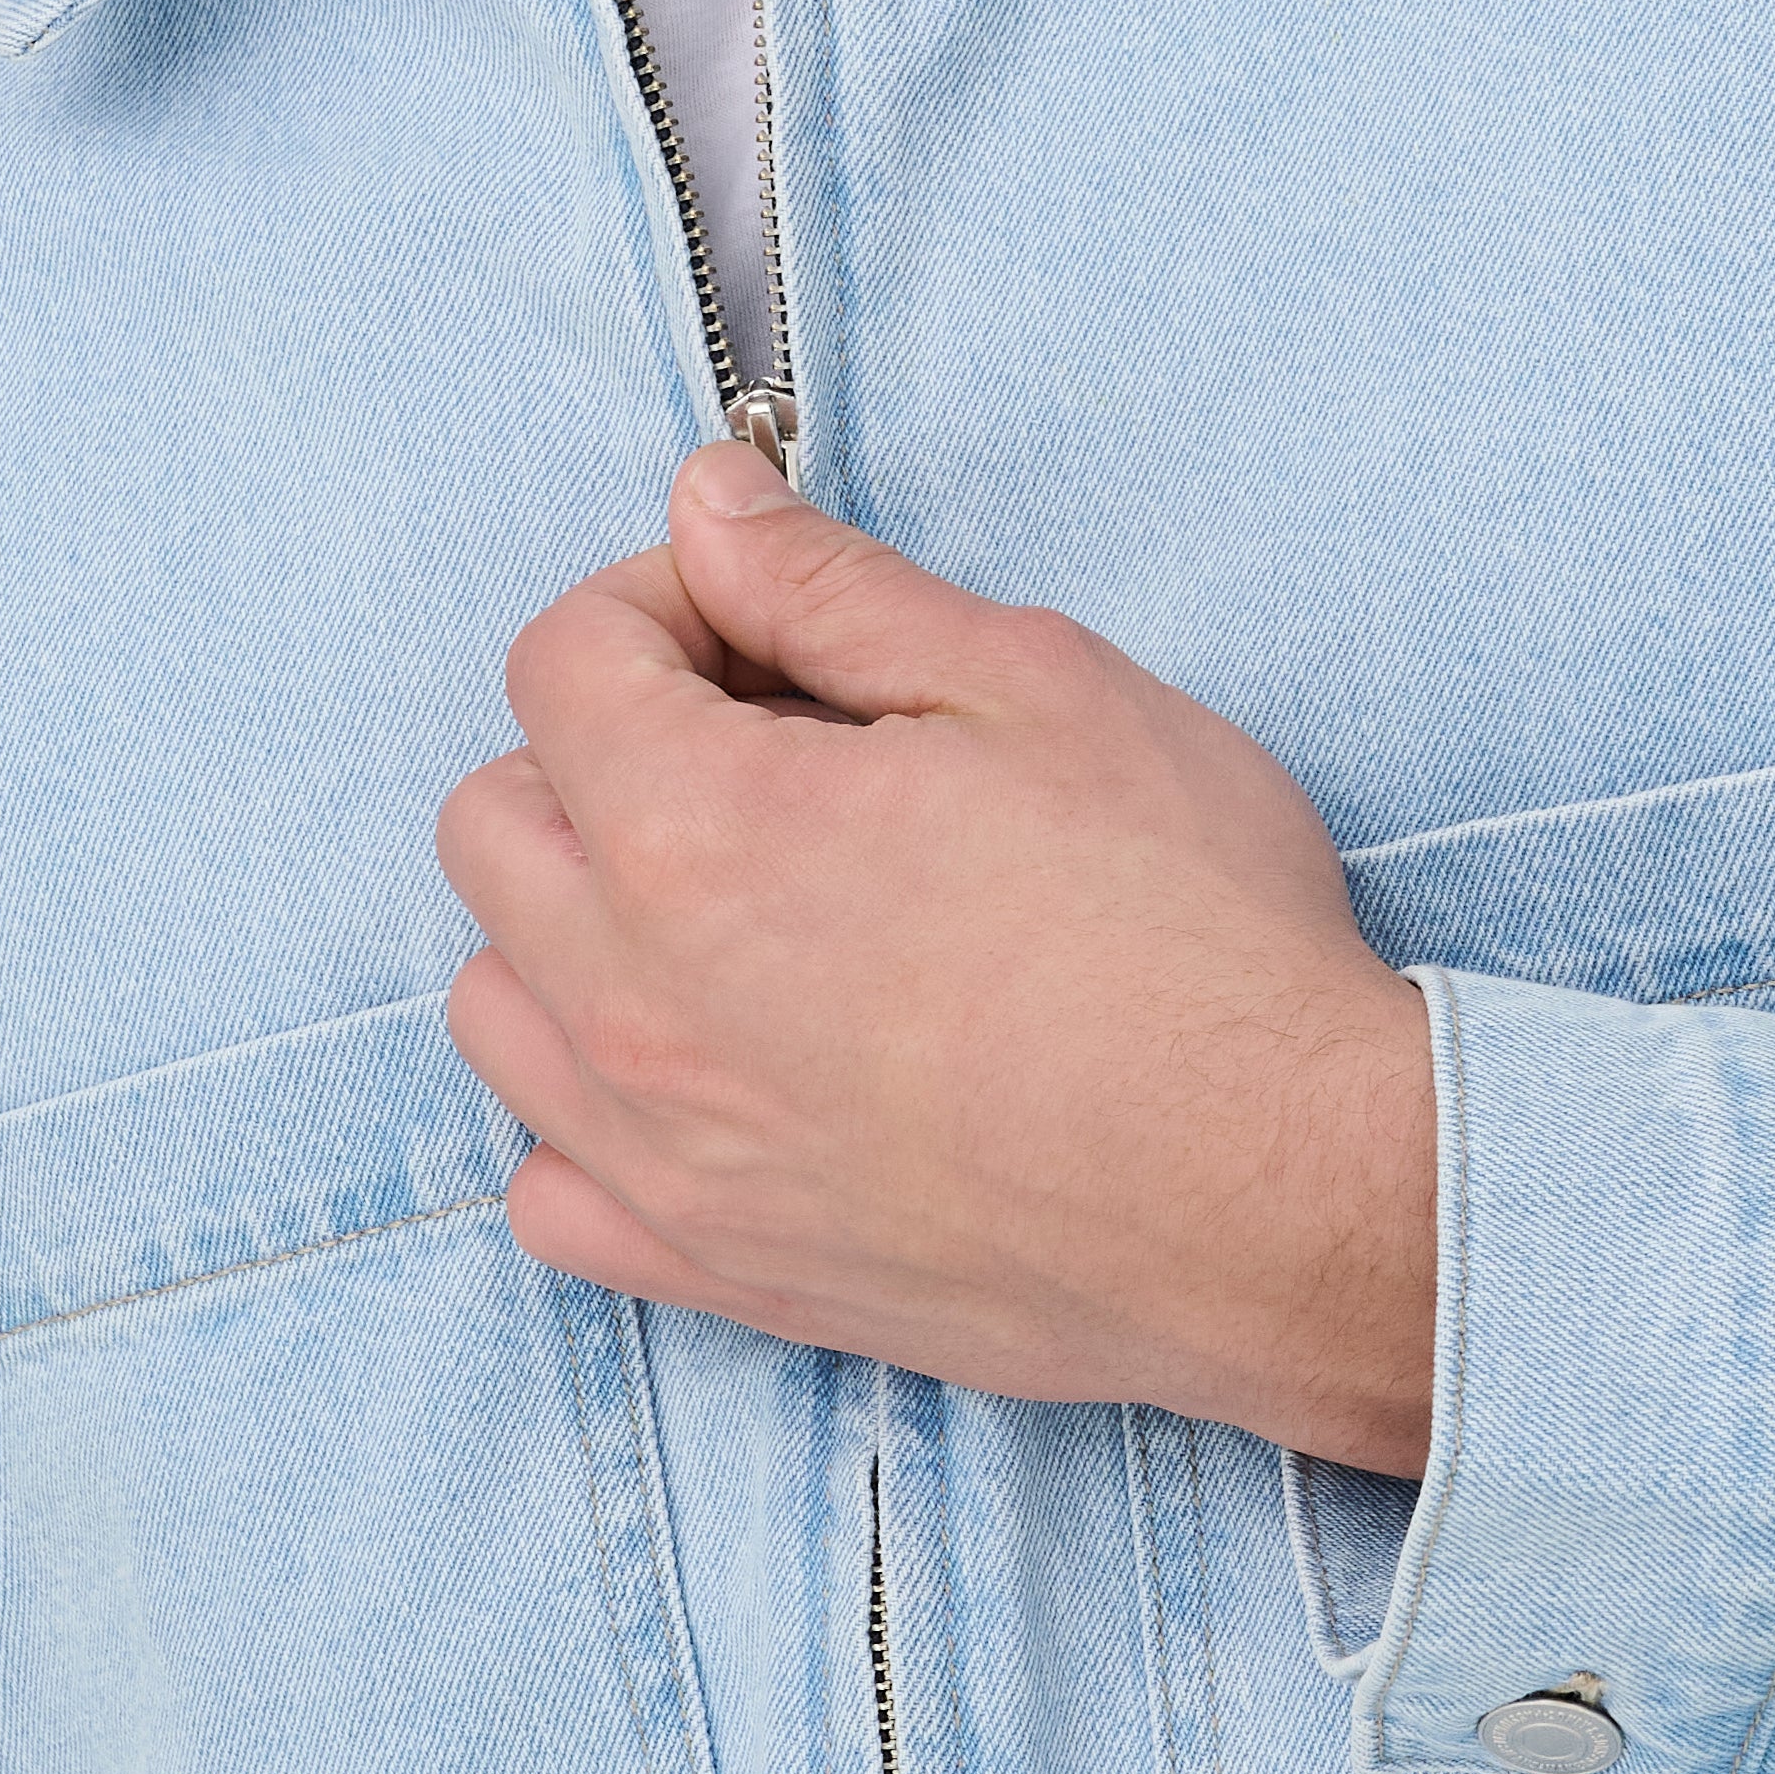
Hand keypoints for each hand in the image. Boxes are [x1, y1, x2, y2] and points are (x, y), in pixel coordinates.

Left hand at [436, 444, 1436, 1472]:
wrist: (1282, 1191)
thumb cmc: (1185, 931)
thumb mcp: (1028, 682)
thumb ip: (829, 585)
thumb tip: (707, 505)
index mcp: (699, 829)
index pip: (559, 660)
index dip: (662, 602)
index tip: (764, 623)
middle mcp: (636, 999)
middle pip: (493, 820)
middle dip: (600, 745)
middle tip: (761, 743)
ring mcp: (661, 1151)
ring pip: (495, 1000)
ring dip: (576, 920)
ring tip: (735, 899)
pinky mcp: (713, 1268)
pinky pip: (550, 1183)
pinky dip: (591, 1113)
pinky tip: (712, 1063)